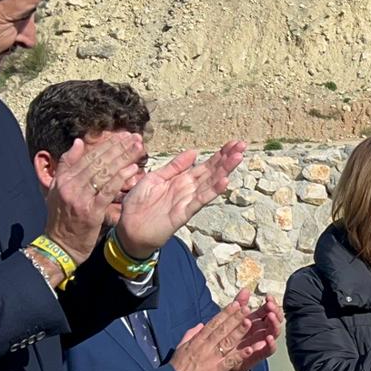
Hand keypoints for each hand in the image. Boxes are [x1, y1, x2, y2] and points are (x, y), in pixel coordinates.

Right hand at [42, 133, 146, 263]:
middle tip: (135, 138)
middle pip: (98, 161)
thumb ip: (67, 166)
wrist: (60, 245)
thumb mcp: (57, 189)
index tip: (123, 136)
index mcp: (63, 178)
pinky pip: (108, 191)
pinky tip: (133, 170)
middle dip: (119, 148)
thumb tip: (78, 142)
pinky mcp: (91, 211)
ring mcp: (80, 198)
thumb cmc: (62, 218)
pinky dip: (121, 179)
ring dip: (124, 159)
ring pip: (104, 173)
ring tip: (138, 149)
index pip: (88, 156)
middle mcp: (70, 185)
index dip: (107, 144)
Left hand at [115, 141, 246, 259]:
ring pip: (210, 183)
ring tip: (238, 158)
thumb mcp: (155, 178)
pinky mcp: (183, 213)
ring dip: (225, 171)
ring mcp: (187, 201)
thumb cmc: (139, 204)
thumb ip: (175, 166)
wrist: (128, 227)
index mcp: (182, 179)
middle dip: (227, 159)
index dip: (219, 154)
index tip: (234, 142)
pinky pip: (199, 200)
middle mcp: (188, 189)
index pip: (205, 164)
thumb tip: (194, 151)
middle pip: (211, 171)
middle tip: (242, 145)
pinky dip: (212, 191)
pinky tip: (224, 181)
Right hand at [170, 291, 252, 370]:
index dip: (225, 313)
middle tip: (246, 308)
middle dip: (235, 318)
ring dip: (239, 332)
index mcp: (197, 341)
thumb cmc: (177, 369)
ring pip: (228, 342)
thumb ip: (191, 335)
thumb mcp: (181, 348)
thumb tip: (200, 325)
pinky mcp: (216, 370)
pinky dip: (241, 355)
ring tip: (249, 322)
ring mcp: (212, 358)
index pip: (213, 324)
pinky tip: (250, 349)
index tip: (235, 305)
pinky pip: (231, 361)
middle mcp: (205, 347)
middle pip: (222, 330)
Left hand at [227, 294, 281, 370]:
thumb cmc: (229, 337)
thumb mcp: (233, 317)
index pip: (269, 310)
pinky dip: (271, 344)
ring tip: (270, 317)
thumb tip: (245, 290)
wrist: (222, 358)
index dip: (271, 303)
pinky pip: (269, 350)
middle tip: (270, 306)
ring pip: (275, 332)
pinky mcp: (260, 353)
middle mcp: (262, 330)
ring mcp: (262, 342)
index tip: (268, 297)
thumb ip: (240, 303)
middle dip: (275, 311)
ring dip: (275, 324)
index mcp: (257, 320)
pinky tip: (268, 338)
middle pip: (275, 319)